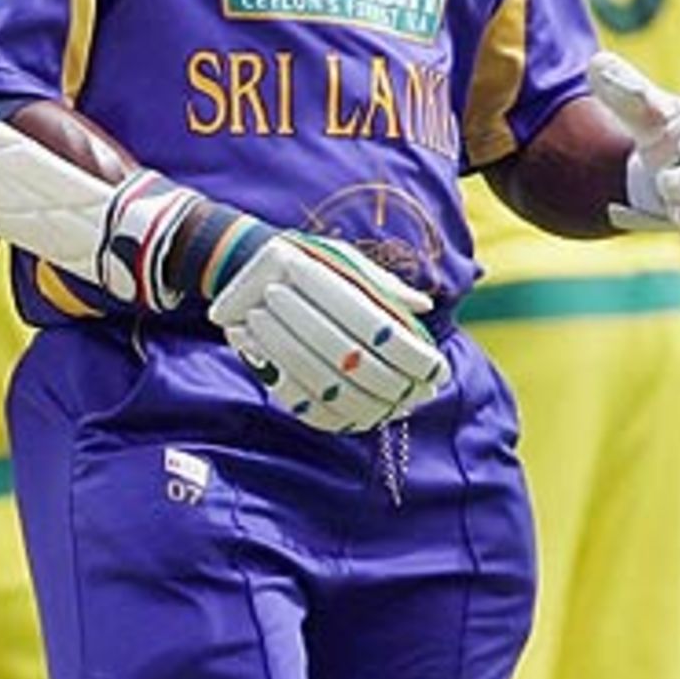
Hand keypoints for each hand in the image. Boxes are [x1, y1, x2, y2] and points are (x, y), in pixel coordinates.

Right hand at [206, 229, 449, 434]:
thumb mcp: (344, 259)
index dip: (407, 351)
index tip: (437, 368)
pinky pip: (296, 399)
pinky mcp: (249, 355)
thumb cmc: (308, 262)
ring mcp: (261, 326)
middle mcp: (281, 291)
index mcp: (308, 264)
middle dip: (392, 382)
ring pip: (323, 382)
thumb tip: (423, 305)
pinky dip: (332, 416)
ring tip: (397, 409)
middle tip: (422, 394)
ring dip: (367, 403)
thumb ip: (382, 285)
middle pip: (348, 356)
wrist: (242, 265)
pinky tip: (361, 419)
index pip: (371, 321)